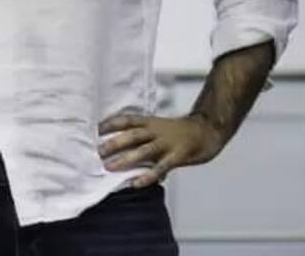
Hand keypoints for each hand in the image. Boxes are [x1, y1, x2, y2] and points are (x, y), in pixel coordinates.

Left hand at [97, 112, 224, 187]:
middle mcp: (157, 131)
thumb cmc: (182, 132)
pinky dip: (147, 176)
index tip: (95, 129)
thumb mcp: (161, 128)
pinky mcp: (177, 156)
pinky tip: (135, 183)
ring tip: (109, 166)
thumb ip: (144, 138)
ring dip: (125, 159)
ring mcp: (167, 143)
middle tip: (97, 151)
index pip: (127, 120)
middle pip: (131, 135)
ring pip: (143, 150)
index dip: (111, 123)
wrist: (209, 130)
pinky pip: (160, 167)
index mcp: (151, 123)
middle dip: (114, 143)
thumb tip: (124, 149)